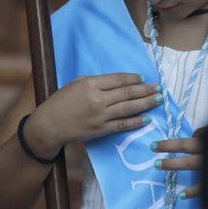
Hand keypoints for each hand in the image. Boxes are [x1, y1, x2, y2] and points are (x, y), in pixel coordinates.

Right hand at [25, 72, 160, 156]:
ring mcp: (100, 116)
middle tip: (159, 88)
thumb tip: (120, 81)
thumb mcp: (77, 83)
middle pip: (127, 93)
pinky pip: (122, 125)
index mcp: (91, 84)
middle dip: (146, 90)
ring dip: (146, 103)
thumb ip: (97, 81)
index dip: (134, 78)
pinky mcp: (100, 130)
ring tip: (158, 100)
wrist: (48, 125)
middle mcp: (97, 99)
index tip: (144, 78)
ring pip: (128, 108)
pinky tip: (147, 118)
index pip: (119, 79)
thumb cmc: (61, 101)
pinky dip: (136, 122)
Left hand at [152, 127, 204, 198]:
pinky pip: (203, 187)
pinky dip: (192, 192)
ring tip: (157, 165)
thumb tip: (194, 136)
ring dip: (173, 164)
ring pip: (191, 164)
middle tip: (152, 147)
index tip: (154, 145)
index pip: (190, 138)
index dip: (171, 142)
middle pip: (187, 146)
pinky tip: (181, 196)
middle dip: (169, 147)